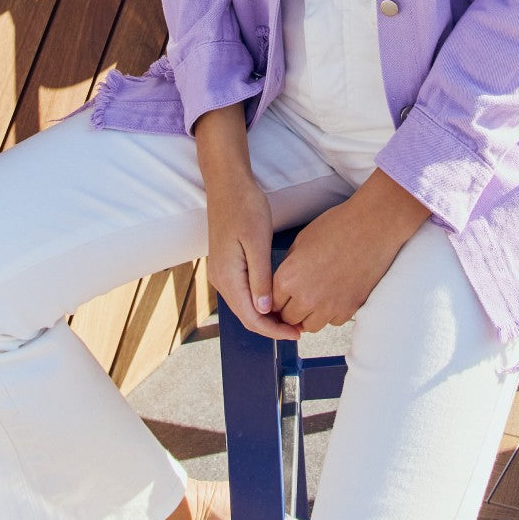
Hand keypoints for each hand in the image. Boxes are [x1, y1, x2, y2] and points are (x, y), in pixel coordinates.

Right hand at [205, 175, 300, 341]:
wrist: (227, 184)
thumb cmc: (244, 207)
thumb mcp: (257, 242)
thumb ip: (261, 279)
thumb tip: (265, 310)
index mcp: (228, 276)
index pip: (251, 317)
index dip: (274, 331)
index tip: (297, 334)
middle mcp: (220, 279)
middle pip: (246, 316)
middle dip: (271, 327)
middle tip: (298, 330)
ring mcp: (221, 272)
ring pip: (244, 306)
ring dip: (266, 316)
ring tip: (290, 318)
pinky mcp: (225, 264)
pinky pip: (242, 292)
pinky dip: (258, 302)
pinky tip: (275, 299)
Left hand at [272, 170, 429, 333]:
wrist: (372, 226)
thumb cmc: (337, 226)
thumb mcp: (301, 241)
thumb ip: (289, 266)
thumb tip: (284, 283)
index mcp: (289, 278)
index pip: (272, 303)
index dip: (277, 298)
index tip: (283, 296)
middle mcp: (306, 297)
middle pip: (289, 318)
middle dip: (291, 309)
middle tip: (299, 297)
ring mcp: (328, 307)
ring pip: (310, 326)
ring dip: (310, 315)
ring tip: (317, 298)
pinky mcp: (349, 309)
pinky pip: (333, 321)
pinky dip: (331, 313)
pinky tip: (335, 294)